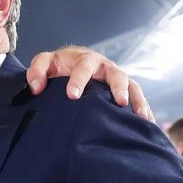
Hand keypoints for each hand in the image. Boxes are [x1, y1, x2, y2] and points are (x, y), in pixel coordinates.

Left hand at [26, 45, 152, 121]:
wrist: (71, 62)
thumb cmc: (57, 66)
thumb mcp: (44, 63)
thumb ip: (36, 71)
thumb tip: (36, 87)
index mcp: (84, 60)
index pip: (82, 68)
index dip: (78, 81)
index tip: (73, 95)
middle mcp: (104, 67)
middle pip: (115, 74)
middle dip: (117, 88)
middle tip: (119, 102)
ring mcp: (115, 77)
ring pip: (130, 85)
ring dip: (136, 99)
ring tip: (139, 116)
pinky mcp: (123, 88)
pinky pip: (137, 96)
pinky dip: (143, 108)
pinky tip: (147, 123)